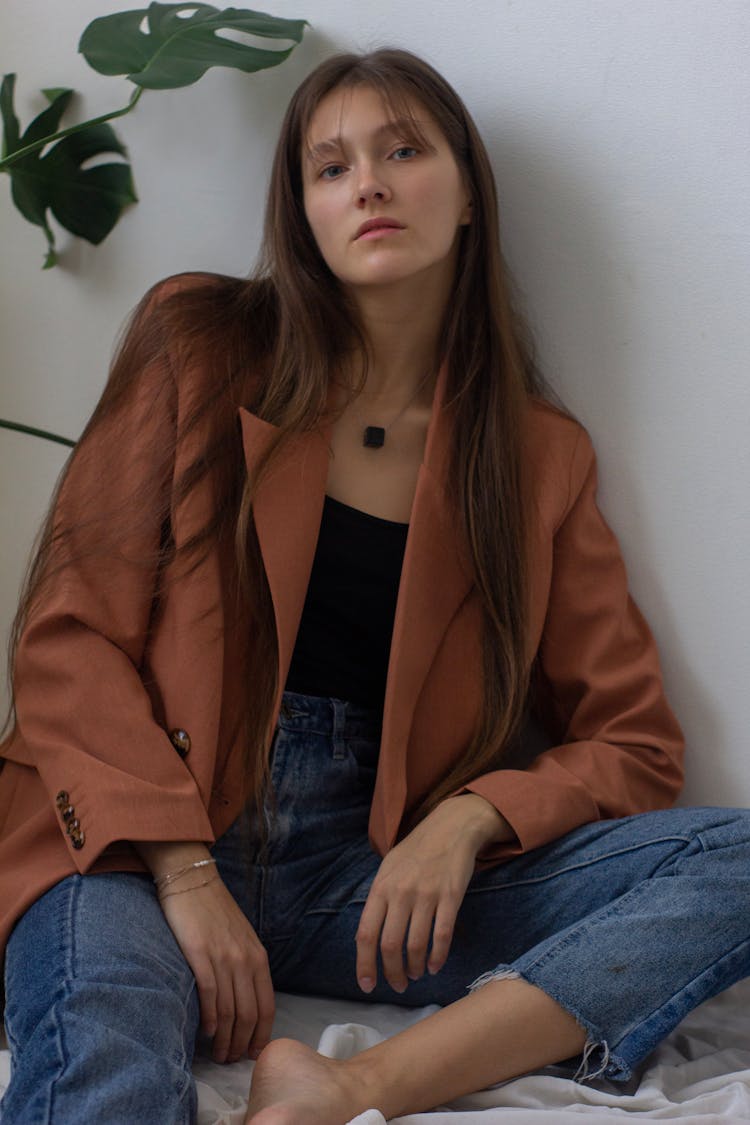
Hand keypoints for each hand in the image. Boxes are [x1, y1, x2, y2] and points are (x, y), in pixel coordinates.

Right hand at [158, 872, 274, 1063]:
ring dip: (224, 1039)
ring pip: (229, 1011)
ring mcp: (223, 957)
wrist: (193, 880)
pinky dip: (209, 1019)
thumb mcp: (242, 938)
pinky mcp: (200, 954)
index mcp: (258, 957)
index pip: (267, 1006)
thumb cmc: (215, 912)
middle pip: (249, 1014)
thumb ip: (246, 966)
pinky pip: (209, 995)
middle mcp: (245, 960)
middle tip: (231, 1060)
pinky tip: (206, 1031)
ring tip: (217, 1054)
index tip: (252, 1053)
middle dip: (241, 1043)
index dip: (261, 1035)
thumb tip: (245, 1002)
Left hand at [355, 794, 512, 993]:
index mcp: (381, 888)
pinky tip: (434, 965)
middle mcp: (400, 893)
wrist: (450, 828)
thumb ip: (379, 900)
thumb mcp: (388, 869)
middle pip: (390, 945)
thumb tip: (368, 937)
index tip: (368, 985)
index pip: (366, 934)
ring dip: (414, 967)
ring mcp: (426, 895)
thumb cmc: (416, 851)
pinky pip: (442, 936)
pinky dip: (437, 957)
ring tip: (415, 974)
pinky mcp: (450, 897)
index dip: (364, 964)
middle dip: (392, 973)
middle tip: (398, 985)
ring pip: (416, 945)